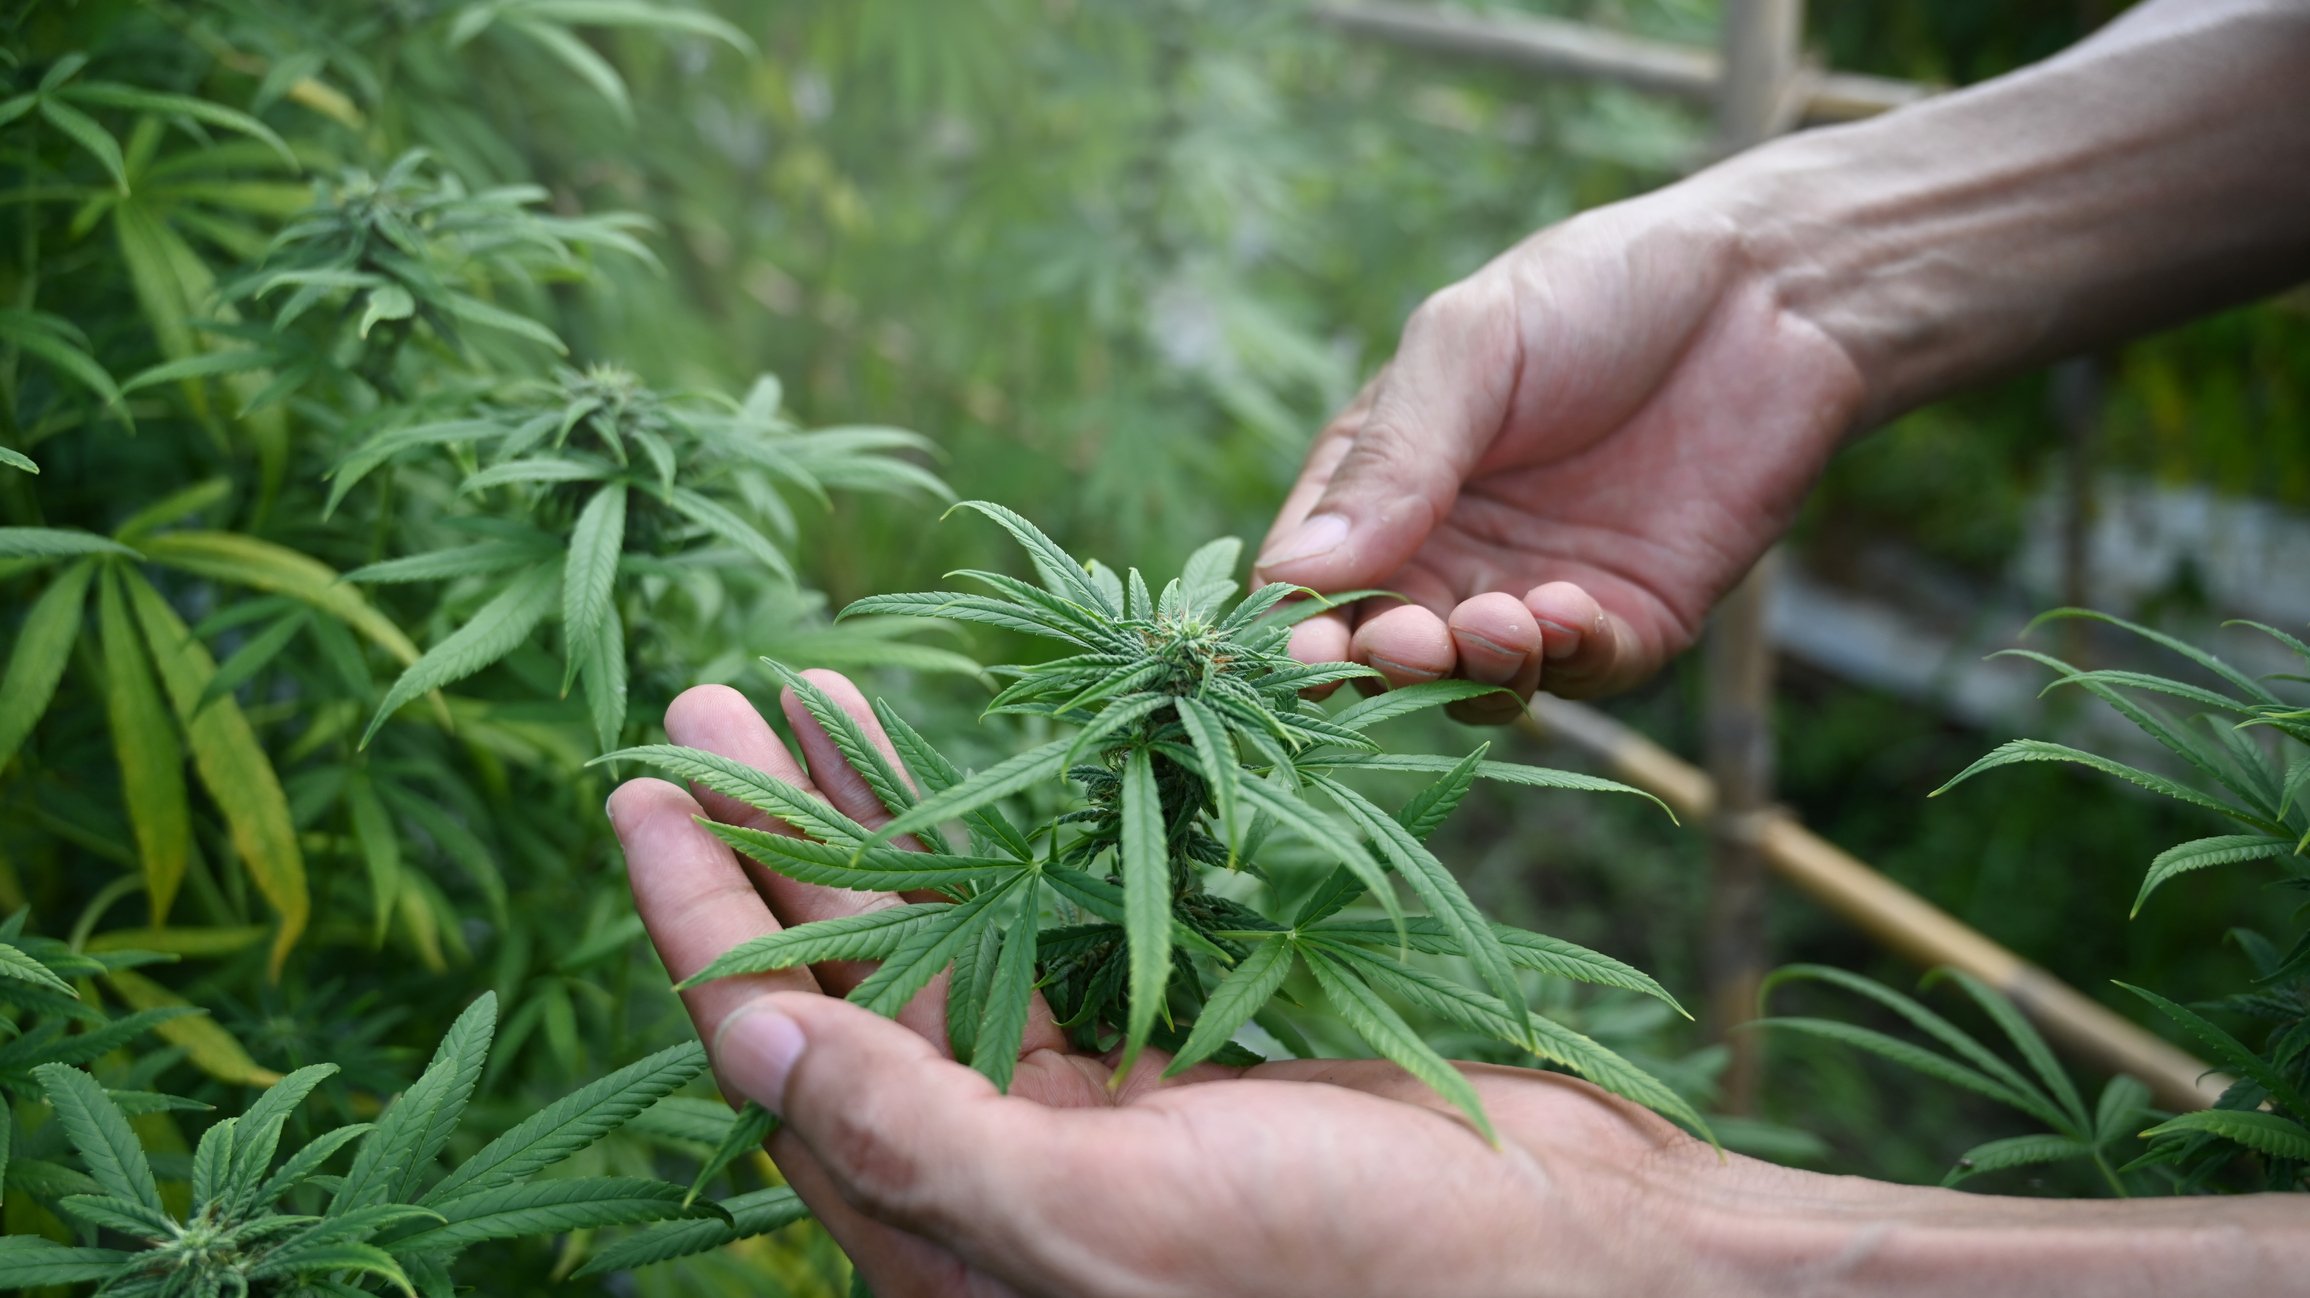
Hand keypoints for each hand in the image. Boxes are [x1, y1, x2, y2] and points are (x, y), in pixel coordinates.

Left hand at [608, 675, 1768, 1296]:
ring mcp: (1081, 1130)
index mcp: (952, 1251)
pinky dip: (998, 845)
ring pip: (937, 949)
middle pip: (843, 989)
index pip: (781, 1063)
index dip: (705, 924)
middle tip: (706, 705)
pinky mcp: (1164, 1076)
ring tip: (806, 696)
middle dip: (770, 844)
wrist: (1583, 1266)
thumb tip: (754, 1038)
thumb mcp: (1121, 1216)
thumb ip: (924, 1140)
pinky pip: (1043, 941)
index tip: (643, 793)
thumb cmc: (1367, 1265)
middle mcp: (993, 1192)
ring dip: (873, 822)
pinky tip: (970, 764)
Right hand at [1254, 178, 1865, 713]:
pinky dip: (1564, 661)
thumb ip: (1390, 460)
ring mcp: (1537, 593)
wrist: (1768, 287)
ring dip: (1475, 673)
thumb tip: (1294, 572)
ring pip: (1478, 681)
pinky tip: (1563, 613)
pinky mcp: (1632, 620)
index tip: (1308, 647)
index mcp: (1383, 485)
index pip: (1312, 579)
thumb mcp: (1466, 348)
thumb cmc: (1596, 290)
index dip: (1301, 624)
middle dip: (1389, 662)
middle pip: (1386, 648)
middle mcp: (1450, 553)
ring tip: (1497, 624)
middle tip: (1406, 641)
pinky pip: (1582, 672)